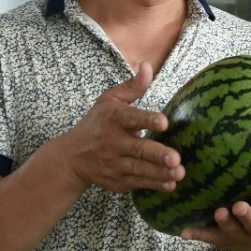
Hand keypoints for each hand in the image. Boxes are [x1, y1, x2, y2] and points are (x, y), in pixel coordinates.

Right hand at [63, 62, 183, 193]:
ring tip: (179, 173)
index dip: (147, 120)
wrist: (71, 157)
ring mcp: (114, 164)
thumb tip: (147, 65)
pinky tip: (170, 184)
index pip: (131, 118)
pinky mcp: (117, 181)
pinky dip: (154, 185)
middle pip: (137, 149)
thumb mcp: (109, 100)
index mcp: (113, 118)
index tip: (164, 122)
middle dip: (157, 154)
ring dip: (160, 173)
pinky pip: (137, 183)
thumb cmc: (97, 123)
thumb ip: (132, 86)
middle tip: (176, 158)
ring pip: (139, 169)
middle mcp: (112, 142)